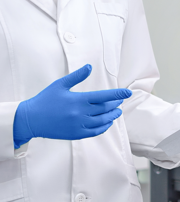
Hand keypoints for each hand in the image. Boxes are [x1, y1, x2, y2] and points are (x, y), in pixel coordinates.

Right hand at [13, 64, 131, 148]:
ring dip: (112, 116)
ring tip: (117, 112)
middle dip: (115, 104)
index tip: (127, 93)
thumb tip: (89, 67)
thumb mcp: (60, 85)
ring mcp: (78, 125)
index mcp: (78, 100)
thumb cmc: (45, 100)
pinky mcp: (75, 134)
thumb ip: (77, 76)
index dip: (117, 95)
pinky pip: (95, 132)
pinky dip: (104, 127)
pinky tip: (107, 123)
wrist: (30, 119)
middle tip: (120, 101)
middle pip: (105, 109)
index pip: (103, 96)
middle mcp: (80, 113)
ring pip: (102, 121)